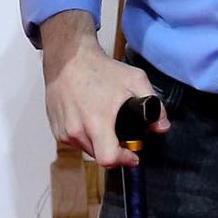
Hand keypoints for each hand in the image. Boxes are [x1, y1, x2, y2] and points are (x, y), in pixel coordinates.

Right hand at [40, 11, 168, 168]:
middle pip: (99, 155)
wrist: (68, 57)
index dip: (124, 160)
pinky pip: (74, 141)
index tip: (132, 154)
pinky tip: (88, 116)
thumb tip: (162, 127)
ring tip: (102, 120)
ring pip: (86, 149)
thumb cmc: (99, 68)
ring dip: (97, 142)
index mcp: (96, 121)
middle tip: (120, 131)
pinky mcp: (55, 127)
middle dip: (113, 149)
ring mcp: (63, 130)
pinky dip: (84, 135)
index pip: (108, 159)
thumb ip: (154, 104)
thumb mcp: (134, 80)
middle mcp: (76, 130)